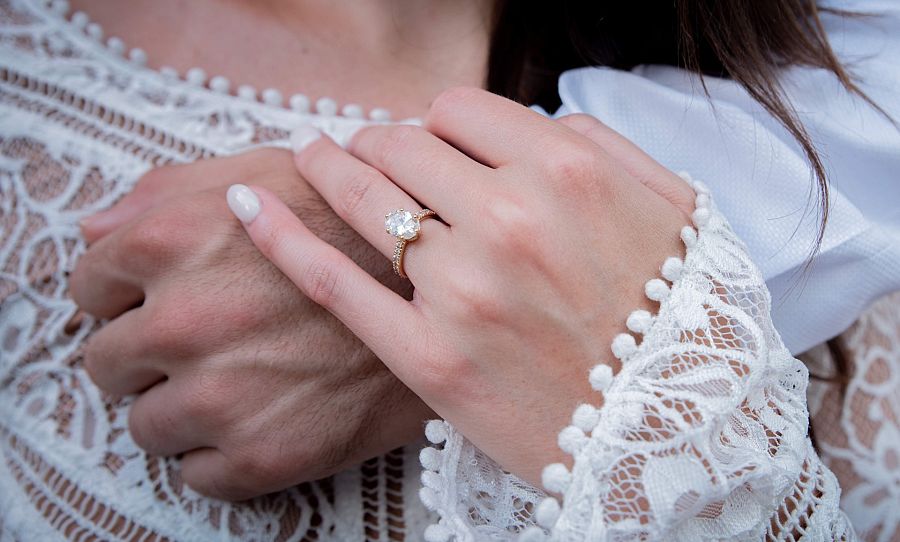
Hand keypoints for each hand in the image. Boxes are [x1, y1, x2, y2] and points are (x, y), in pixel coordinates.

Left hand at [70, 149, 432, 500]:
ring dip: (179, 408)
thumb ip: (172, 190)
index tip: (148, 300)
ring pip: (145, 425)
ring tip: (237, 382)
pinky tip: (262, 417)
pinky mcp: (264, 455)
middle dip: (144, 353)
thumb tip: (94, 227)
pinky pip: (196, 474)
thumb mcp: (270, 172)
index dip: (119, 291)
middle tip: (200, 344)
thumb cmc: (356, 227)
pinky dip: (220, 454)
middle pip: (107, 361)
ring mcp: (224, 395)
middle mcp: (188, 318)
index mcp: (179, 237)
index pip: (89, 282)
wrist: (451, 297)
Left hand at [227, 88, 695, 485]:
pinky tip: (247, 207)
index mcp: (566, 172)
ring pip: (365, 199)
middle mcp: (509, 219)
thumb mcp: (671, 207)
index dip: (435, 120)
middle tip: (366, 150)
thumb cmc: (676, 314)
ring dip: (329, 167)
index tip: (429, 139)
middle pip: (402, 146)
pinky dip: (282, 237)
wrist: (673, 429)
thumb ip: (604, 144)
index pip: (458, 109)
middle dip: (380, 142)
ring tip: (312, 157)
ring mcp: (464, 290)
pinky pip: (336, 281)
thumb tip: (539, 121)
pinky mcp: (429, 357)